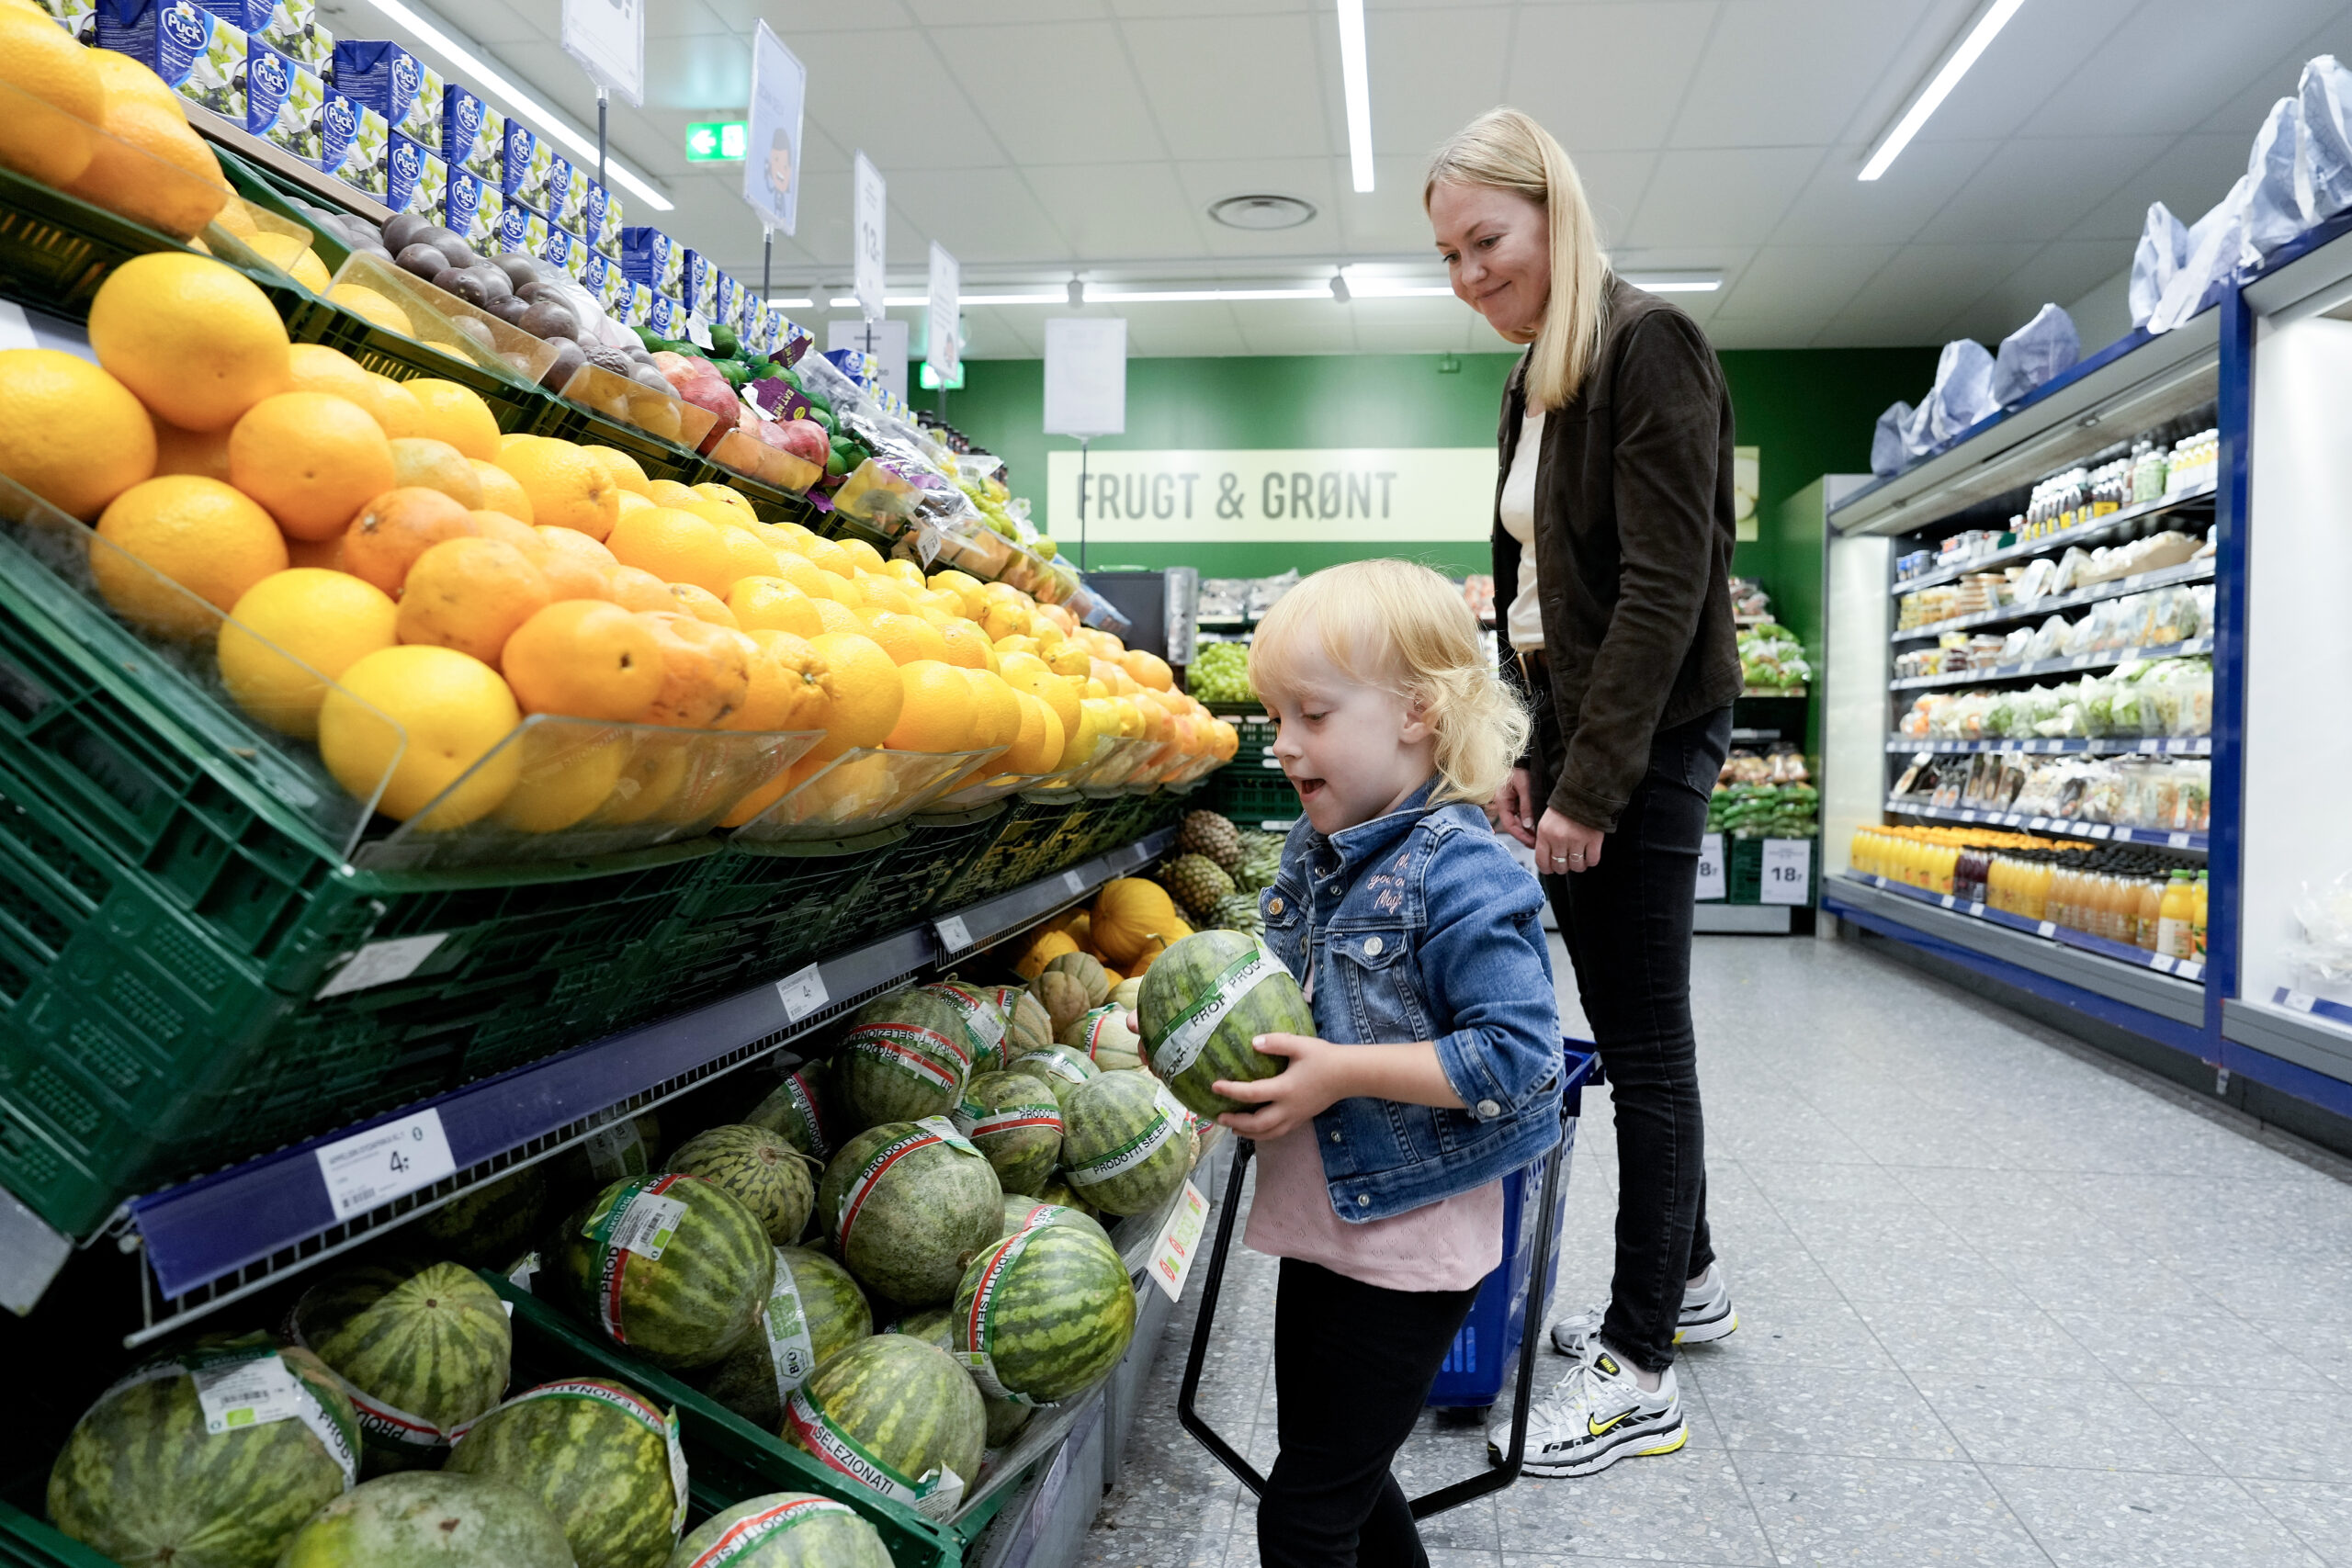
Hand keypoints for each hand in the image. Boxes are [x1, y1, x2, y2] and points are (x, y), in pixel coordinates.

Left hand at [1213, 1033, 1347, 1139]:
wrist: (1348, 1075)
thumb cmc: (1323, 1057)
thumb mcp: (1299, 1044)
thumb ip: (1276, 1042)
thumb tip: (1253, 1042)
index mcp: (1285, 1089)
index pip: (1252, 1093)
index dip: (1231, 1091)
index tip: (1215, 1086)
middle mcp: (1288, 1108)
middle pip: (1257, 1124)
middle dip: (1236, 1122)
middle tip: (1219, 1117)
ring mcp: (1296, 1117)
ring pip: (1268, 1133)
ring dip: (1248, 1133)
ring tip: (1233, 1129)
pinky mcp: (1301, 1119)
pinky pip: (1278, 1133)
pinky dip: (1263, 1135)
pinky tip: (1256, 1130)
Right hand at [1493, 767, 1537, 846]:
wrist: (1522, 756)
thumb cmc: (1520, 766)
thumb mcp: (1525, 785)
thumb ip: (1526, 805)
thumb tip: (1528, 825)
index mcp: (1501, 800)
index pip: (1509, 825)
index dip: (1521, 836)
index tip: (1533, 843)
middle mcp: (1503, 803)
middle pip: (1513, 825)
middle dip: (1525, 836)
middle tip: (1539, 844)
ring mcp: (1509, 802)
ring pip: (1517, 821)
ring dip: (1527, 830)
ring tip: (1539, 837)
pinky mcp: (1515, 800)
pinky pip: (1520, 815)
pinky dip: (1528, 822)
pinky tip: (1537, 826)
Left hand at [1535, 808, 1603, 874]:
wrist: (1584, 792)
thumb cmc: (1565, 807)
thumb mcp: (1546, 821)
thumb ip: (1544, 840)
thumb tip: (1546, 860)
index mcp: (1544, 833)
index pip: (1542, 861)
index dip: (1547, 869)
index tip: (1551, 869)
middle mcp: (1559, 838)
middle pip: (1560, 866)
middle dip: (1563, 867)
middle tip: (1567, 862)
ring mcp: (1577, 840)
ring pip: (1576, 866)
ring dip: (1578, 866)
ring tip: (1579, 859)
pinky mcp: (1593, 839)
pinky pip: (1592, 860)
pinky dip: (1591, 861)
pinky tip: (1590, 855)